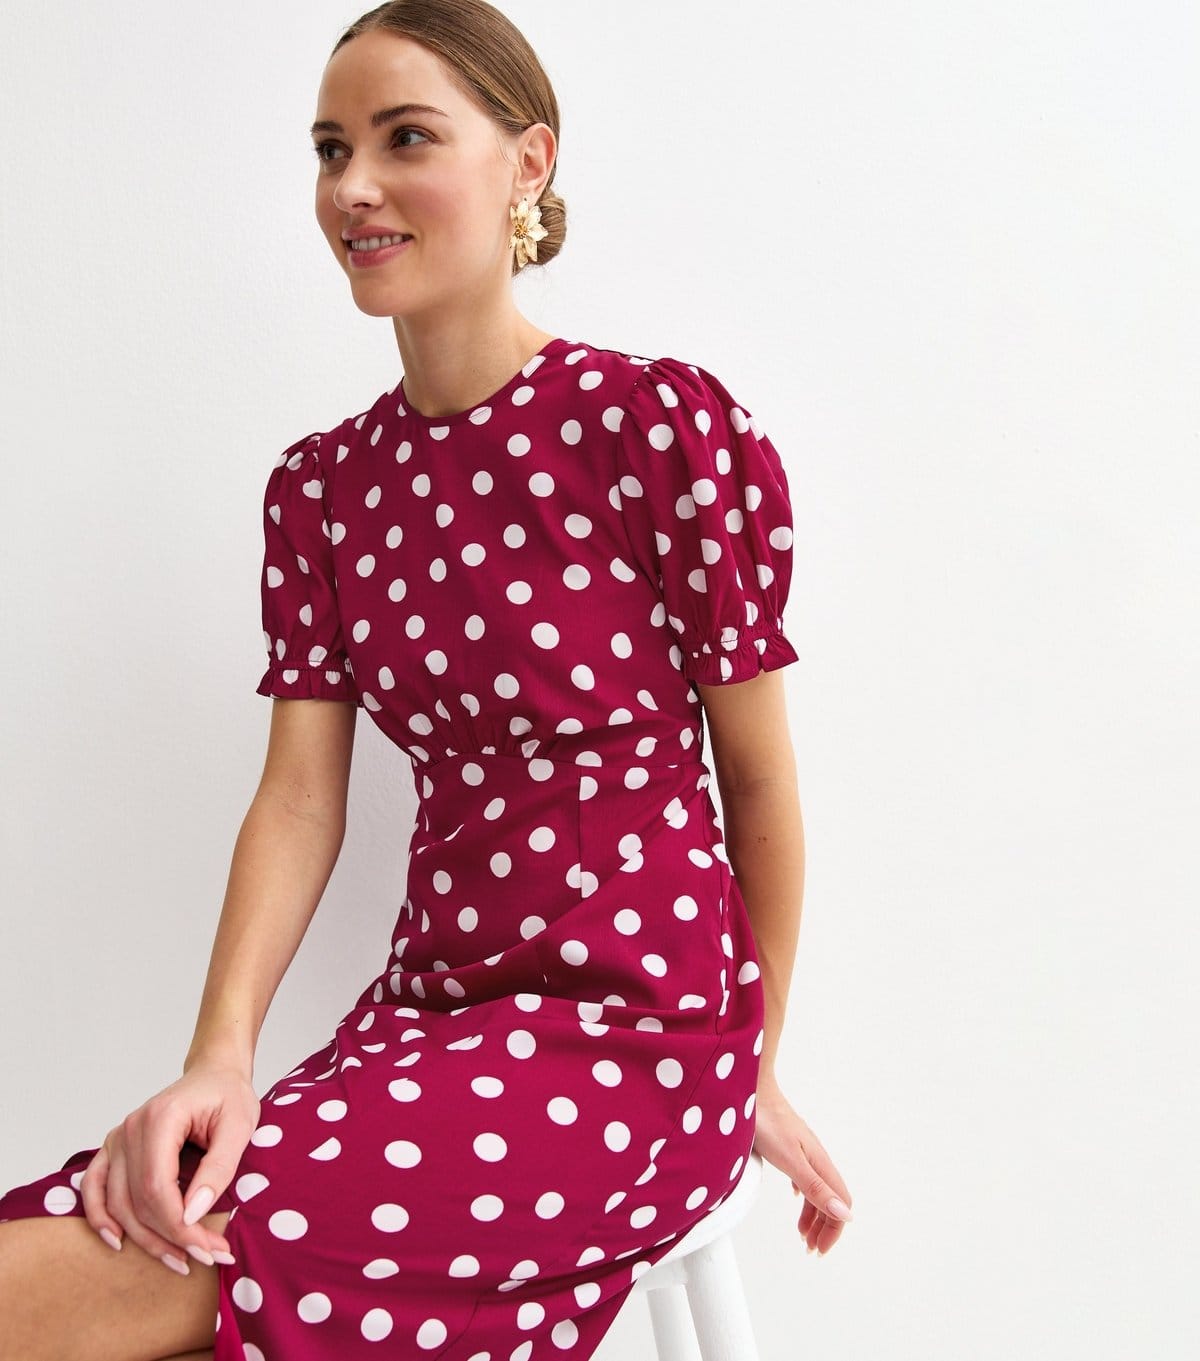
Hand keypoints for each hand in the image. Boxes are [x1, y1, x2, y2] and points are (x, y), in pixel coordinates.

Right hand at [79, 1061, 259, 1273]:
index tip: (208, 1247)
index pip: (157, 1186)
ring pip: (117, 1203)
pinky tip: (118, 1241)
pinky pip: (94, 1187)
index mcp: (161, 1118)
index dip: (179, 1225)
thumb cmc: (229, 1096)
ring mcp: (118, 1138)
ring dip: (144, 1239)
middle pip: (137, 1200)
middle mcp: (131, 1128)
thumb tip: (193, 1213)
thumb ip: (218, 1168)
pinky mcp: (115, 1148)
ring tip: (178, 1260)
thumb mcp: (240, 1126)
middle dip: (171, 1237)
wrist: (214, 1074)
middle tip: (206, 1256)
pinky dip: (100, 1216)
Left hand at [752, 1071, 853, 1254]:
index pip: (840, 1203)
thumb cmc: (767, 1122)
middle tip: (811, 1249)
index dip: (834, 1230)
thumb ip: (815, 1188)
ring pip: (816, 1189)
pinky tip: (795, 1198)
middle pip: (830, 1199)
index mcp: (820, 1163)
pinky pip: (803, 1177)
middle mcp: (816, 1158)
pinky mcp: (789, 1146)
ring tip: (803, 1234)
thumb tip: (846, 1215)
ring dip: (813, 1215)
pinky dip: (803, 1196)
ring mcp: (803, 1151)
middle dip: (824, 1227)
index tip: (819, 1250)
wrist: (750, 1090)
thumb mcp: (791, 1161)